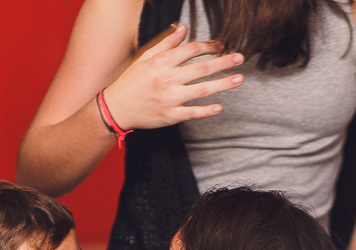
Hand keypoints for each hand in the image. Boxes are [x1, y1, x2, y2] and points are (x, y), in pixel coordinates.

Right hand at [102, 24, 244, 130]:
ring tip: (239, 79)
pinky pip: (192, 113)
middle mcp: (167, 79)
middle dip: (224, 62)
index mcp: (161, 62)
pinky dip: (207, 111)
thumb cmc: (131, 81)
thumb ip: (166, 43)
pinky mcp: (170, 116)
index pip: (192, 50)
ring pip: (202, 90)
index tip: (221, 46)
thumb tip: (183, 28)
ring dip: (223, 84)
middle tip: (240, 58)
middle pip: (202, 68)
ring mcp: (169, 98)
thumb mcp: (145, 58)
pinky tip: (220, 107)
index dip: (209, 46)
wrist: (115, 109)